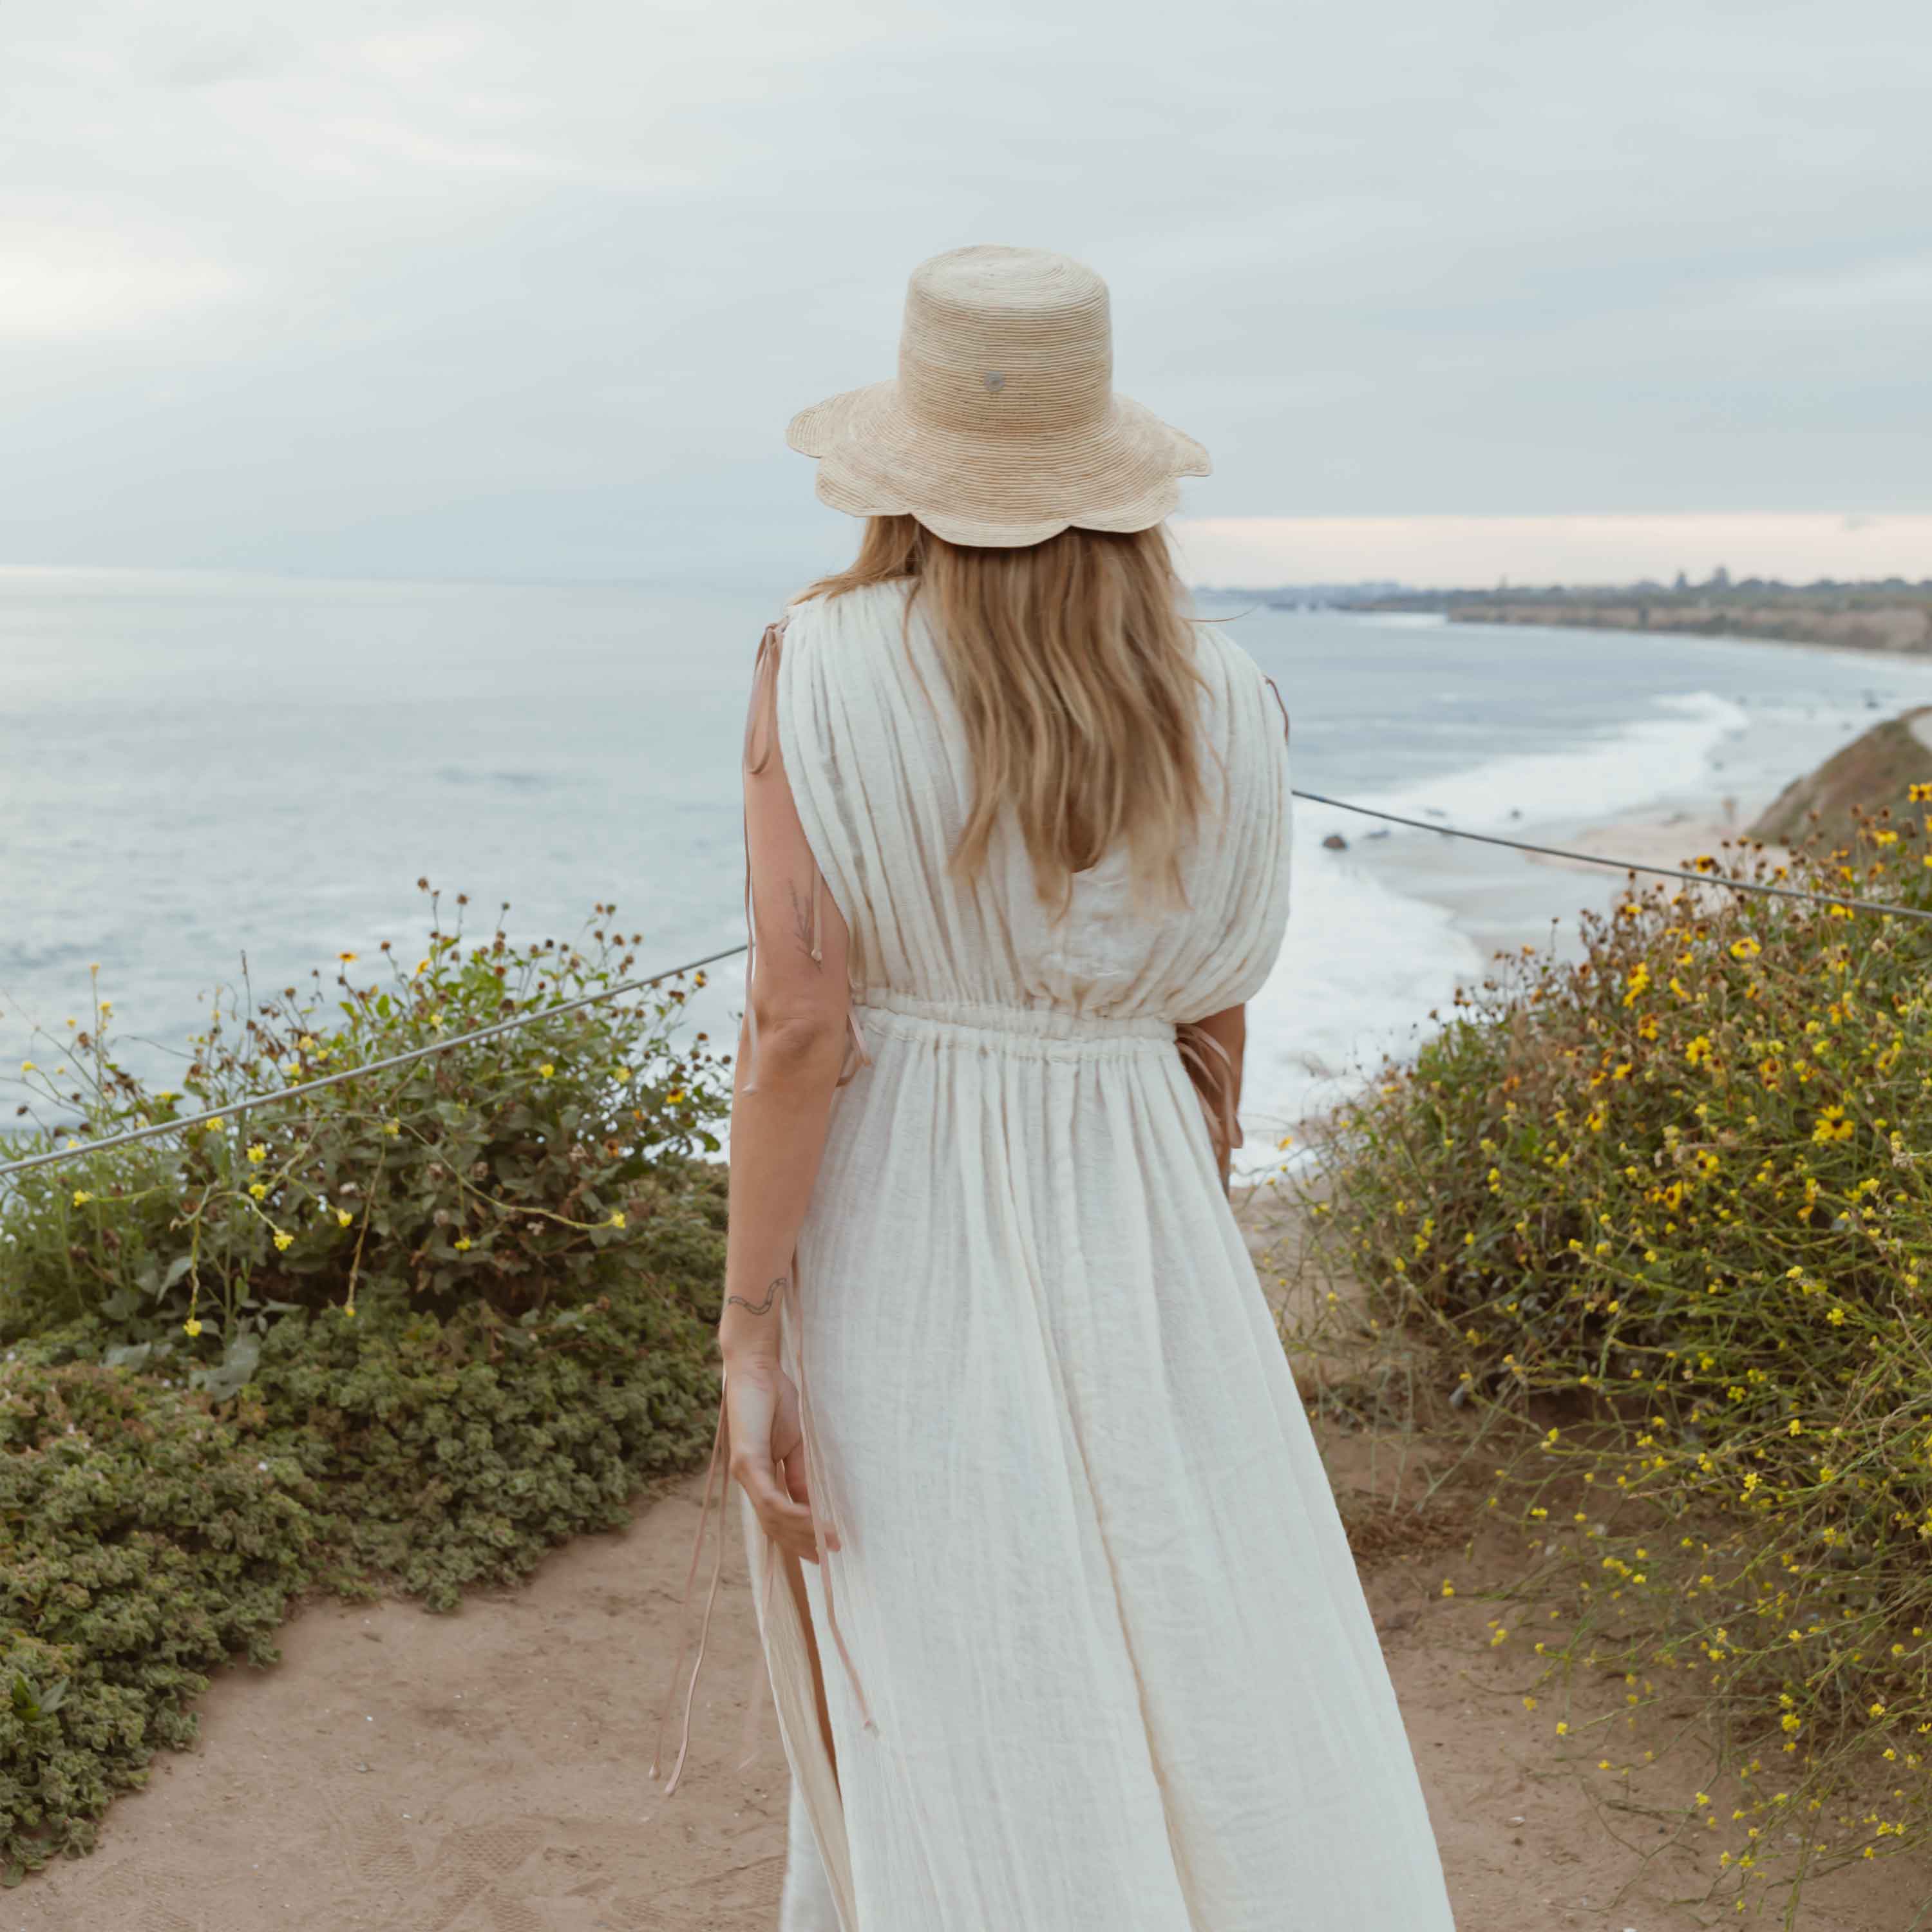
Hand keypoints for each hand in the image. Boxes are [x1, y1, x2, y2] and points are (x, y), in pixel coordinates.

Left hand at [725, 1356, 838, 1564]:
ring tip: (829, 1540)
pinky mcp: (747, 1461)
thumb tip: (811, 1507)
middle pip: (773, 1524)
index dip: (797, 1536)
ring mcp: (745, 1472)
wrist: (757, 1368)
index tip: (821, 1551)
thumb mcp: (793, 1444)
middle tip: (828, 1555)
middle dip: (801, 1542)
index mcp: (758, 1474)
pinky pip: (770, 1498)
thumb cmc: (774, 1399)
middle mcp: (748, 1478)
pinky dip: (792, 1513)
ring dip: (802, 1532)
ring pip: (772, 1517)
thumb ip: (798, 1475)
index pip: (775, 1517)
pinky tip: (813, 1520)